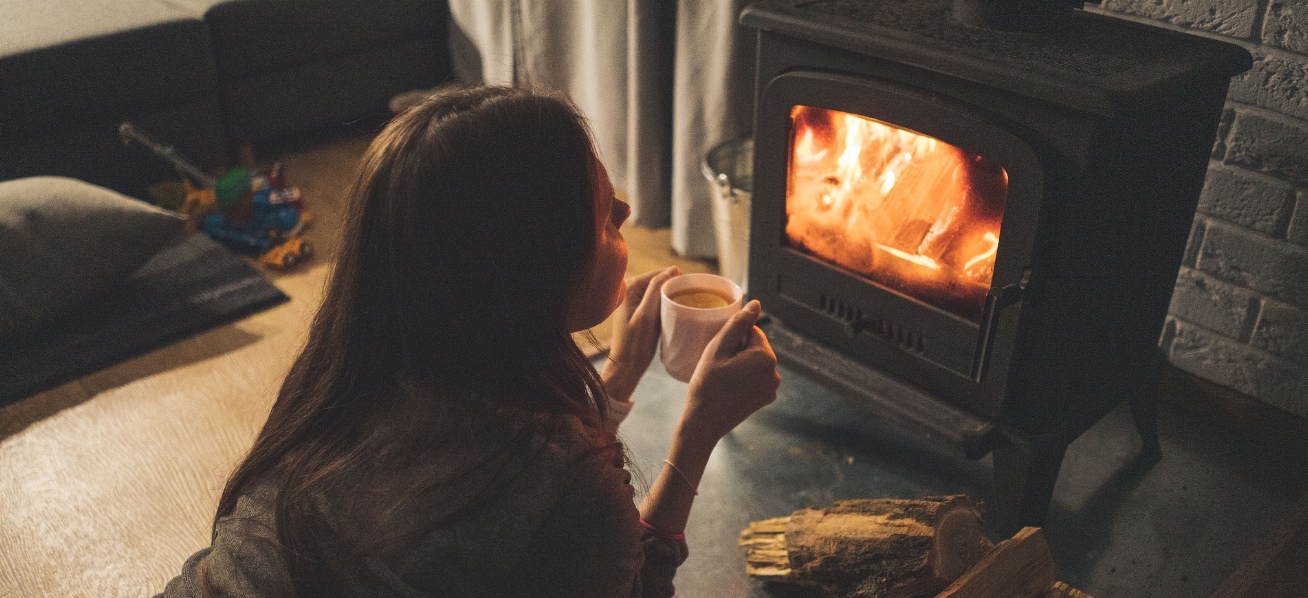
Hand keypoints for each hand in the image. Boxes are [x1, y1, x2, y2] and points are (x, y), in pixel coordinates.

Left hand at [602, 266, 679, 402]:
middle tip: (692, 295)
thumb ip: (656, 289)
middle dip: (673, 287)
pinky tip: (676, 310)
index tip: (693, 285)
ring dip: (670, 296)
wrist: (627, 366)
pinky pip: (655, 302)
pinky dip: (665, 304)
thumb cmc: (636, 342)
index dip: (675, 278)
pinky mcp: (637, 313)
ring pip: (657, 292)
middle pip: (657, 282)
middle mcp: (628, 291)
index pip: (657, 274)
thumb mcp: (647, 314)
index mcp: (629, 288)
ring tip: (687, 302)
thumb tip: (672, 269)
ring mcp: (632, 302)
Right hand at [679, 300, 779, 445]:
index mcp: (765, 357)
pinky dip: (745, 377)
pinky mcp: (766, 398)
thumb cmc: (707, 385)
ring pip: (755, 362)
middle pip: (755, 346)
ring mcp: (772, 387)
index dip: (733, 338)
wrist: (704, 423)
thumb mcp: (717, 349)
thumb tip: (756, 304)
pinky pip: (757, 377)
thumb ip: (738, 324)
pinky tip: (729, 386)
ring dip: (741, 363)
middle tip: (718, 365)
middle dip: (739, 350)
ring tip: (723, 376)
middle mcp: (775, 372)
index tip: (719, 352)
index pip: (751, 331)